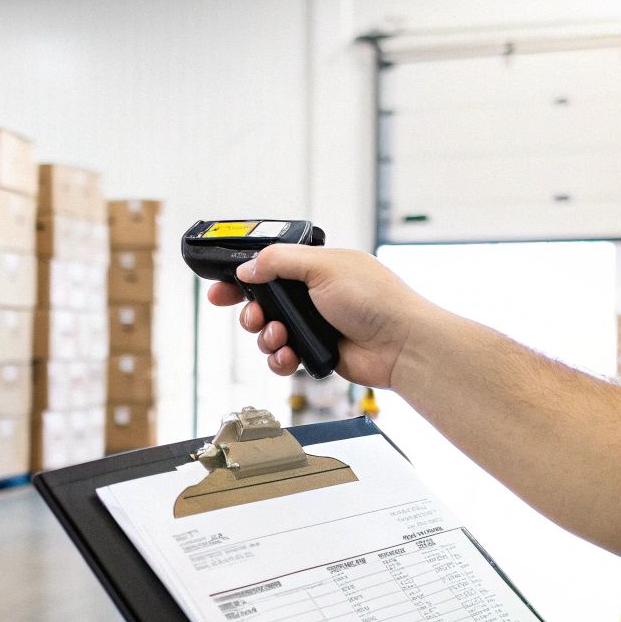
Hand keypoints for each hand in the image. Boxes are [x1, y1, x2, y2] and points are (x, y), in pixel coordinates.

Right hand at [205, 246, 435, 387]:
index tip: (220, 288)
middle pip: (262, 303)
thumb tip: (247, 268)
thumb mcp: (323, 267)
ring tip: (280, 337)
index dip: (241, 278)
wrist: (400, 345)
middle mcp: (312, 295)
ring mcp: (313, 325)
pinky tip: (290, 355)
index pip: (268, 267)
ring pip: (268, 332)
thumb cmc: (376, 300)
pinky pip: (282, 357)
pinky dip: (280, 358)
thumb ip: (279, 262)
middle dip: (251, 312)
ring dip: (266, 337)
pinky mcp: (315, 352)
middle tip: (255, 317)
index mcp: (316, 267)